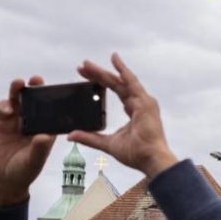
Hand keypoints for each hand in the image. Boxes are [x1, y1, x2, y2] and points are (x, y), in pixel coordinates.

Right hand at [0, 77, 56, 206]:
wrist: (3, 177)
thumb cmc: (24, 170)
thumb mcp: (33, 161)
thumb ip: (39, 149)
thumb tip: (44, 136)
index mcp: (47, 128)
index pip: (54, 111)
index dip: (56, 99)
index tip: (59, 90)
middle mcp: (34, 121)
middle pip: (36, 101)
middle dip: (36, 88)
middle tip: (37, 79)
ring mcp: (17, 119)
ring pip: (19, 100)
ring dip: (18, 90)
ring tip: (19, 83)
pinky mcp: (1, 121)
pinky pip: (3, 107)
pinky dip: (4, 105)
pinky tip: (6, 109)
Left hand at [67, 54, 177, 178]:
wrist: (150, 159)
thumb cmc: (136, 154)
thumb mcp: (108, 143)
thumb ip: (90, 138)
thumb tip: (70, 135)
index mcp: (133, 111)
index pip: (116, 92)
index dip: (101, 83)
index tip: (85, 76)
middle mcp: (139, 103)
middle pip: (116, 84)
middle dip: (98, 75)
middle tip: (81, 67)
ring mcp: (143, 102)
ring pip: (120, 81)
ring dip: (103, 72)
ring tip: (86, 64)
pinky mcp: (145, 102)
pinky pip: (131, 82)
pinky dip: (123, 71)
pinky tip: (114, 60)